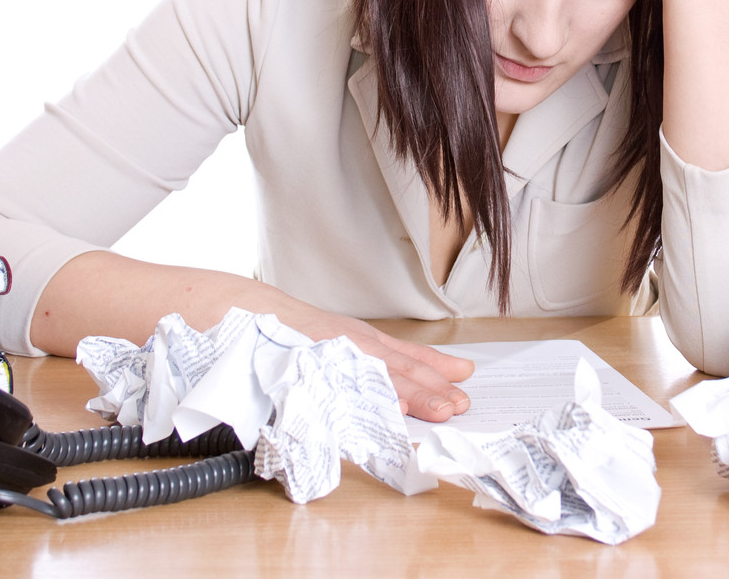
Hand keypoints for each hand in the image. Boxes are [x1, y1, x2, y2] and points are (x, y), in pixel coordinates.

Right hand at [281, 302, 474, 422]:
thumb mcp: (349, 339)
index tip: (466, 375)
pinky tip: (394, 410)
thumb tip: (411, 377)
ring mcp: (343, 358)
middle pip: (404, 369)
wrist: (262, 317)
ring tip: (441, 410)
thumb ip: (380, 357)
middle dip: (435, 388)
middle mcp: (360, 347)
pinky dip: (374, 399)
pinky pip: (354, 389)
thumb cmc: (304, 333)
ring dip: (415, 396)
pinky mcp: (324, 371)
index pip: (410, 355)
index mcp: (367, 341)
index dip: (439, 367)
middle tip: (461, 405)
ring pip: (386, 379)